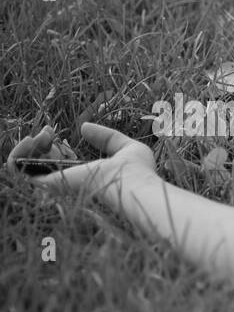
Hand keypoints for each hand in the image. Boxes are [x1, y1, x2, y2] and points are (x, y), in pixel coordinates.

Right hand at [7, 122, 155, 195]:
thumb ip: (106, 137)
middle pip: (41, 161)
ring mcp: (58, 183)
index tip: (54, 131)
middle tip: (48, 132)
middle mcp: (69, 180)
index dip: (52, 144)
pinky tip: (33, 140)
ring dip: (26, 146)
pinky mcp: (49, 184)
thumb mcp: (126, 147)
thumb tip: (83, 127)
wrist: (133, 184)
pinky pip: (18, 169)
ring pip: (25, 165)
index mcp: (85, 173)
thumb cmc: (137, 170)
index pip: (58, 160)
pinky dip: (19, 153)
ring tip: (40, 136)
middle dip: (39, 142)